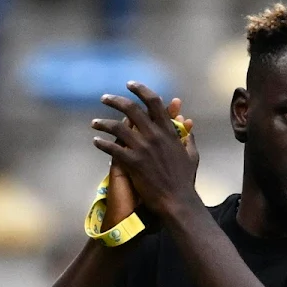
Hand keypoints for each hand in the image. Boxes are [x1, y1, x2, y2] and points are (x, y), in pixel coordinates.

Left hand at [101, 97, 190, 229]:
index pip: (154, 102)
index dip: (141, 90)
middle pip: (131, 109)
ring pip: (118, 128)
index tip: (130, 84)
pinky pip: (112, 149)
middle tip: (104, 98)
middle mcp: (155, 136)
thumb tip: (187, 125)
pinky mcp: (133, 163)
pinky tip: (95, 141)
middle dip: (115, 100)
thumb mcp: (192, 155)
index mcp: (168, 132)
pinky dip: (102, 143)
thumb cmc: (185, 180)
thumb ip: (187, 138)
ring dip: (103, 123)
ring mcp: (143, 149)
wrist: (178, 201)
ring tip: (94, 122)